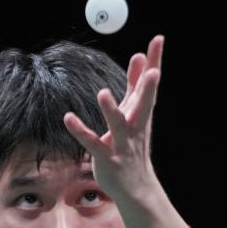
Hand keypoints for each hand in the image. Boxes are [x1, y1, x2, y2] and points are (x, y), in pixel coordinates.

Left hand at [63, 35, 163, 204]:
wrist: (135, 187)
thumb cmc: (133, 146)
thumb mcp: (136, 114)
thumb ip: (136, 86)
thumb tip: (140, 57)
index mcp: (141, 114)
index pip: (150, 85)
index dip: (155, 62)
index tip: (158, 39)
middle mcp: (135, 127)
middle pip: (144, 105)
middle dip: (148, 88)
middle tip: (153, 71)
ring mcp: (122, 144)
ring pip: (118, 125)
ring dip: (111, 110)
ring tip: (103, 93)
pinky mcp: (106, 157)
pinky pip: (93, 143)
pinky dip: (81, 131)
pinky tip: (68, 118)